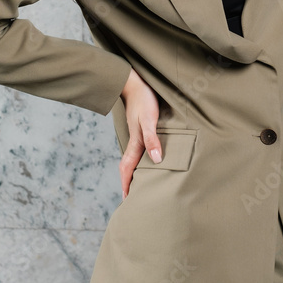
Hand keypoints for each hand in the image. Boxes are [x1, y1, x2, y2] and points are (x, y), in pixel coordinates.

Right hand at [119, 67, 162, 198]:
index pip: (128, 168)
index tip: (126, 200)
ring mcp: (137, 134)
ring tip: (139, 183)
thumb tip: (156, 160)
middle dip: (128, 182)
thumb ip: (152, 139)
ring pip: (134, 158)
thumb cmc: (143, 99)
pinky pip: (141, 148)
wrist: (135, 82)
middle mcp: (135, 140)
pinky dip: (141, 158)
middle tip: (132, 198)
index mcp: (136, 142)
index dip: (127, 184)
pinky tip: (148, 158)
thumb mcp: (149, 119)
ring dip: (134, 171)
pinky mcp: (142, 127)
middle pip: (129, 166)